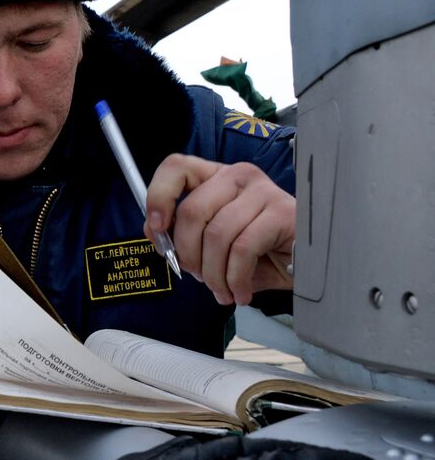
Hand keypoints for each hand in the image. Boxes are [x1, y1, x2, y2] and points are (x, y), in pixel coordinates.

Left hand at [145, 154, 294, 305]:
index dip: (159, 196)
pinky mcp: (283, 213)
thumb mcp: (211, 245)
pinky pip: (242, 249)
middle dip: (188, 254)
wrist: (304, 268)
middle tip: (198, 277)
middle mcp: (239, 176)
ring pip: (216, 234)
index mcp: (216, 178)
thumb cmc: (257, 254)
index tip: (157, 228)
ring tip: (222, 290)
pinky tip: (240, 291)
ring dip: (213, 274)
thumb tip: (155, 230)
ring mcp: (264, 191)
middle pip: (192, 211)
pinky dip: (234, 278)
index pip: (177, 167)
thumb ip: (179, 233)